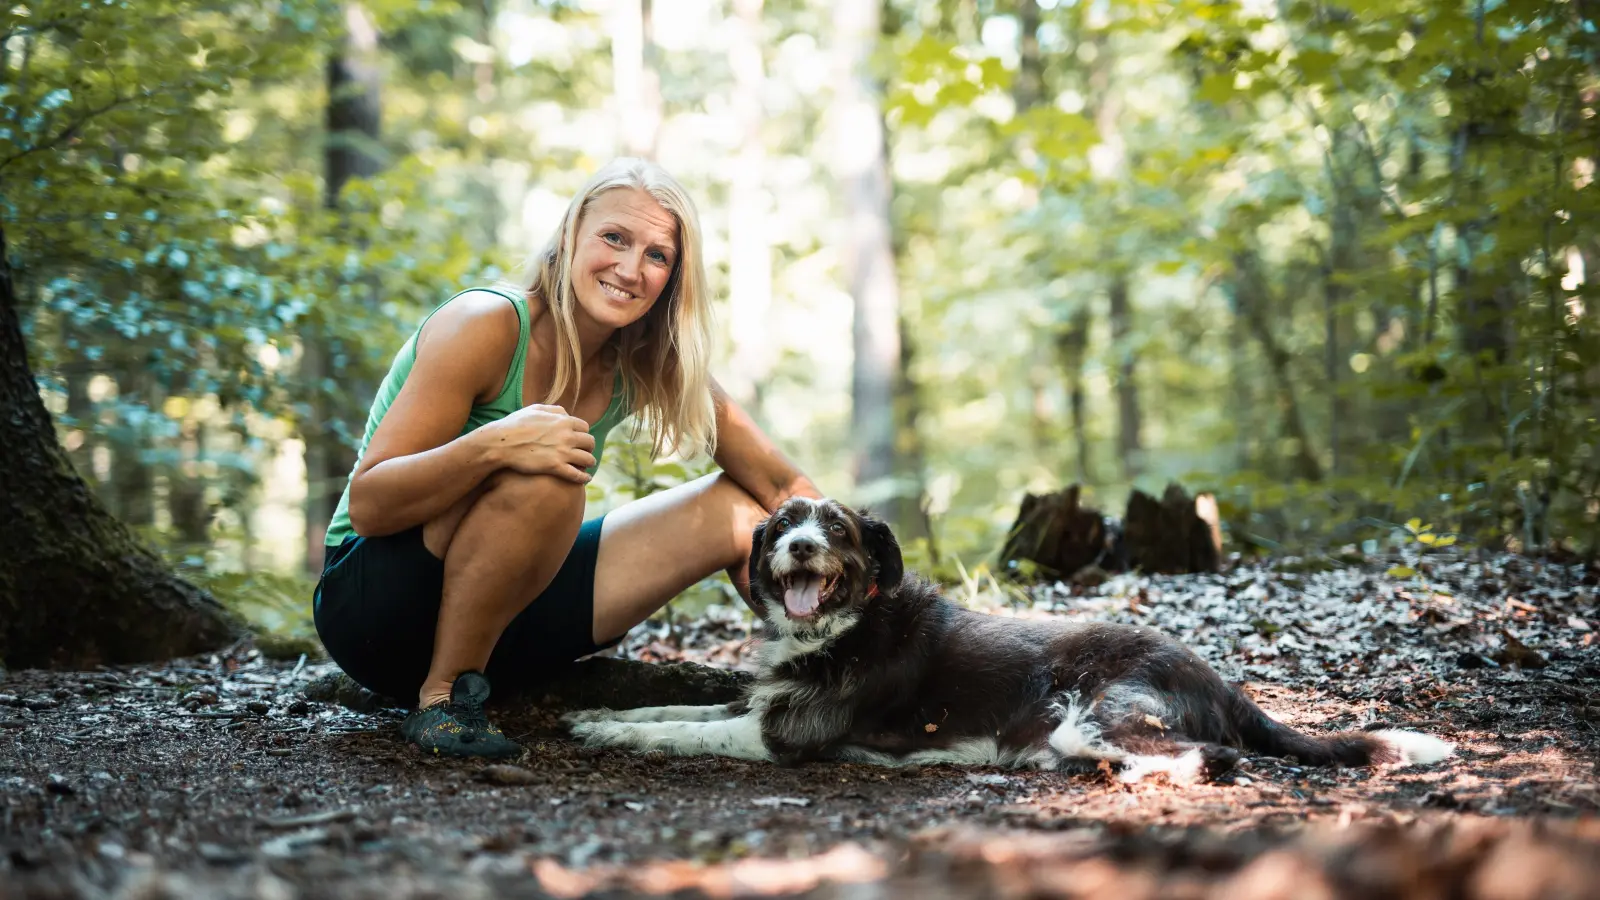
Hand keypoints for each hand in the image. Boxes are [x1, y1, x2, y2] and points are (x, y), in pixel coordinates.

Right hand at [483, 404, 597, 482]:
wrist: (501, 443)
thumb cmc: (514, 425)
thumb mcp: (535, 409)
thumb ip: (554, 410)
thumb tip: (566, 414)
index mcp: (563, 421)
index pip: (585, 427)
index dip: (582, 434)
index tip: (579, 440)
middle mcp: (567, 435)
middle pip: (590, 442)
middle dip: (588, 448)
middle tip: (584, 452)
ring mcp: (562, 452)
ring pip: (588, 459)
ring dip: (588, 462)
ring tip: (585, 466)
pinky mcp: (555, 467)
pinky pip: (577, 475)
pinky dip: (584, 477)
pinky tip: (586, 478)